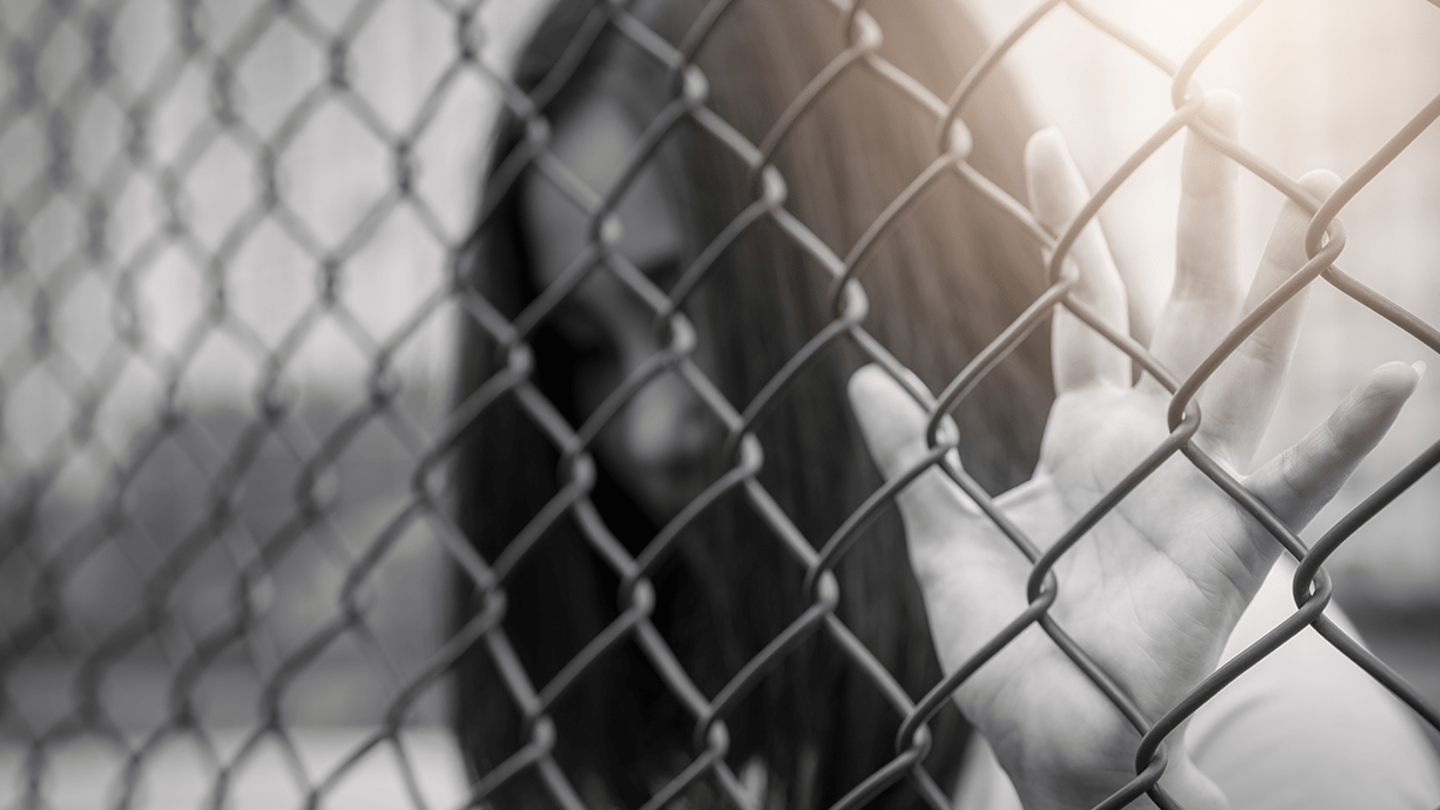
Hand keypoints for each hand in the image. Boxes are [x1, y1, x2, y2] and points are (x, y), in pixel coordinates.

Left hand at [847, 91, 1420, 808]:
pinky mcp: (1230, 544)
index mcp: (1086, 432)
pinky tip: (1386, 380)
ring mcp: (1198, 484)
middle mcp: (1151, 441)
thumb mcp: (946, 537)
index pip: (1087, 303)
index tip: (1047, 144)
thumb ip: (914, 456)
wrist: (1049, 740)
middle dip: (1194, 212)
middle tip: (1212, 115)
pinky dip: (1342, 438)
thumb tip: (860, 374)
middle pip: (1181, 302)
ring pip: (1245, 358)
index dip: (1073, 223)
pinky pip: (1297, 484)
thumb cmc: (1006, 650)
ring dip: (1275, 278)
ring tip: (1303, 188)